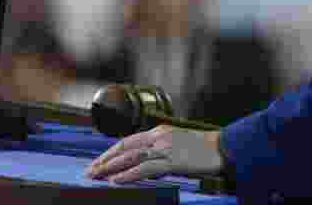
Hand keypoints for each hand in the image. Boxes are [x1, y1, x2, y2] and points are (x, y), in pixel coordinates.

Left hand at [85, 126, 223, 183]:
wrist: (221, 148)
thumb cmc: (201, 150)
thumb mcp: (176, 146)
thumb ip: (158, 153)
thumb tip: (143, 167)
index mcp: (159, 132)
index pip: (128, 141)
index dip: (110, 152)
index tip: (97, 162)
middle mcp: (159, 137)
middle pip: (125, 147)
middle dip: (105, 160)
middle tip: (89, 171)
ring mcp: (165, 148)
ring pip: (131, 156)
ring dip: (111, 167)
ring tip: (96, 175)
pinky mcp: (172, 161)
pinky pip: (145, 168)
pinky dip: (129, 174)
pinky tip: (116, 180)